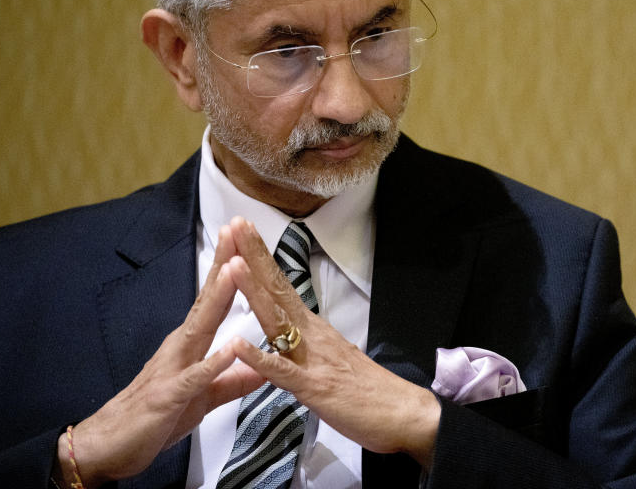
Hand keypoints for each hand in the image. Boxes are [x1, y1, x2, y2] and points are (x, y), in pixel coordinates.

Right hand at [56, 226, 264, 485]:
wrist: (107, 449)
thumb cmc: (155, 419)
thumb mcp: (203, 399)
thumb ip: (232, 382)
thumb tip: (262, 368)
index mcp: (190, 345)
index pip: (213, 301)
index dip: (229, 271)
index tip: (243, 240)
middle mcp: (180, 348)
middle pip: (207, 301)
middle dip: (224, 266)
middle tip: (236, 231)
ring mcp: (173, 369)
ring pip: (200, 328)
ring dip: (218, 299)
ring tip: (235, 270)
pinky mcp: (168, 397)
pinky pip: (195, 378)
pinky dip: (214, 362)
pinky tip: (232, 346)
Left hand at [223, 217, 440, 468]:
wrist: (403, 413)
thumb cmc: (368, 392)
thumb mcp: (330, 362)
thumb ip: (306, 348)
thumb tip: (286, 341)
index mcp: (312, 330)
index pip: (281, 287)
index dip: (260, 259)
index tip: (243, 230)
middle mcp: (311, 335)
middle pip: (277, 290)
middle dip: (253, 257)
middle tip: (236, 223)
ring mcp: (312, 359)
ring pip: (277, 320)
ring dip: (253, 292)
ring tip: (233, 263)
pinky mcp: (314, 388)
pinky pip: (282, 372)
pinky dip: (259, 358)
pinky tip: (238, 345)